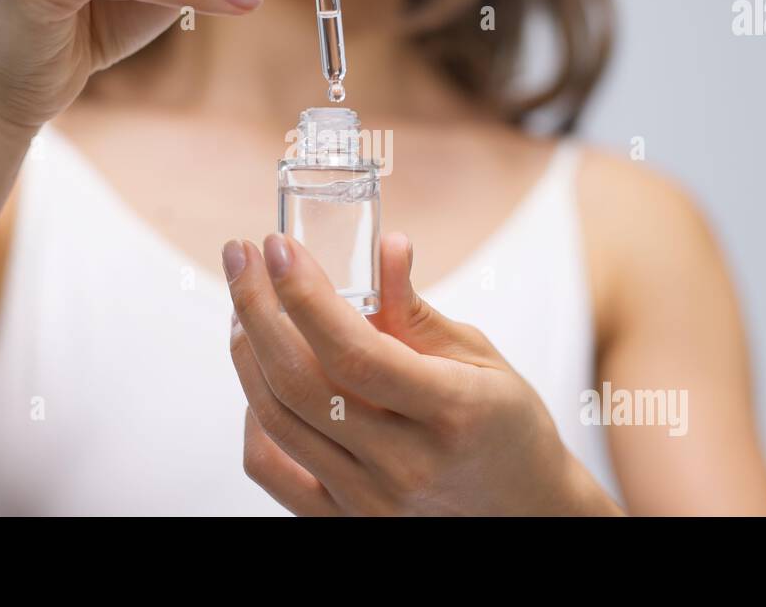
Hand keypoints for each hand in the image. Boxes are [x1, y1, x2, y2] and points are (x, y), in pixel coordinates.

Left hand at [222, 232, 621, 515]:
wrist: (524, 511)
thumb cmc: (506, 429)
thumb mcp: (481, 359)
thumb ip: (417, 310)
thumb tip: (386, 246)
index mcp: (452, 413)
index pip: (355, 352)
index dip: (305, 296)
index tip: (278, 247)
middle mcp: (406, 464)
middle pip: (301, 383)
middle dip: (256, 308)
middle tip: (241, 257)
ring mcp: (370, 500)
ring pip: (276, 421)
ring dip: (247, 353)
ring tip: (245, 304)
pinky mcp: (343, 520)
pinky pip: (271, 468)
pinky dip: (252, 417)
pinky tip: (259, 374)